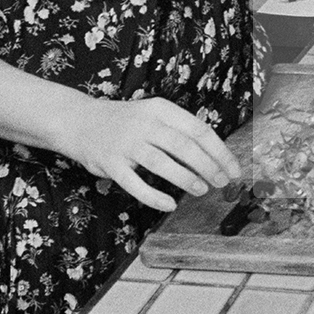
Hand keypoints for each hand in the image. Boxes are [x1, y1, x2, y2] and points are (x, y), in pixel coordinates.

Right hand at [59, 96, 241, 212]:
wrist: (79, 121)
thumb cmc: (126, 122)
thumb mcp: (154, 116)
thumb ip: (179, 132)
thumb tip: (213, 157)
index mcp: (161, 109)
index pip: (199, 130)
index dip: (219, 151)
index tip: (234, 168)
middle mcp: (145, 124)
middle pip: (185, 146)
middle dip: (209, 166)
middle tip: (222, 182)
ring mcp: (126, 143)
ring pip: (163, 163)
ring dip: (186, 179)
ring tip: (202, 190)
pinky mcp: (110, 163)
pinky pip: (135, 184)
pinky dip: (154, 196)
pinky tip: (170, 204)